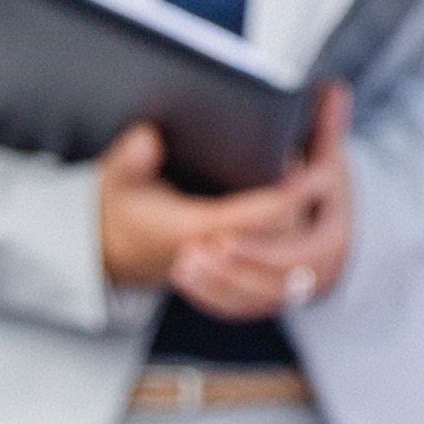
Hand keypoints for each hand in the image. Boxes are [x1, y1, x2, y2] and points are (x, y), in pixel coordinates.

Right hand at [93, 92, 354, 313]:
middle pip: (277, 240)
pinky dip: (289, 264)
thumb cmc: (118, 208)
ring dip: (301, 232)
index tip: (316, 171)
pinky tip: (303, 230)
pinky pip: (267, 285)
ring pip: (277, 267)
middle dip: (301, 208)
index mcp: (189, 230)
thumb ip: (131, 156)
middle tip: (317, 169)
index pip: (254, 216)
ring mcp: (219, 274)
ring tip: (312, 191)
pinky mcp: (224, 283)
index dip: (289, 194)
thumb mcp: (116, 176)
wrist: (106, 249)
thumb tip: (149, 138)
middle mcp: (212, 258)